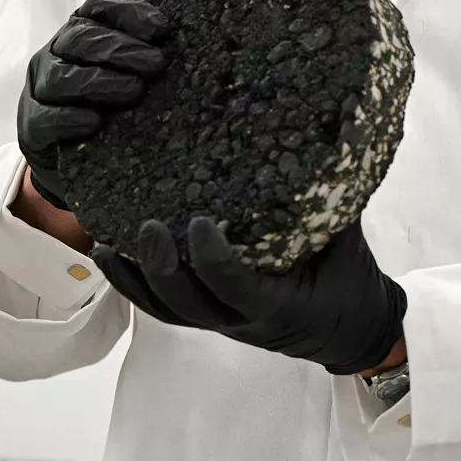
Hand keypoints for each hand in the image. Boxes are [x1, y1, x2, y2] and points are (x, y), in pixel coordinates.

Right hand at [17, 0, 170, 208]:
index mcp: (85, 28)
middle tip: (157, 64)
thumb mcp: (131, 71)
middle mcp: (58, 50)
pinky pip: (45, 116)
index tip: (162, 29)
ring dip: (101, 81)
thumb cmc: (111, 102)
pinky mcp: (31, 122)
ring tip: (134, 91)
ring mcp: (42, 85)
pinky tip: (95, 121)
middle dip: (122, 49)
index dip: (130, 12)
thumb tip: (194, 45)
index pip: (101, 4)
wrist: (72, 153)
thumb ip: (149, 53)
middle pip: (82, 37)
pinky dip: (70, 118)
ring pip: (63, 75)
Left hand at [93, 217, 406, 374]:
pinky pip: (162, 308)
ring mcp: (220, 321)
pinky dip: (132, 284)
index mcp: (277, 304)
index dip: (212, 261)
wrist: (352, 327)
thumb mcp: (345, 238)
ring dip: (136, 278)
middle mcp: (240, 320)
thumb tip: (324, 133)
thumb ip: (329, 198)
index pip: (234, 288)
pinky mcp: (207, 314)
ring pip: (166, 310)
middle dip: (162, 268)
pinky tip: (109, 252)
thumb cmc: (349, 277)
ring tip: (108, 240)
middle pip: (187, 305)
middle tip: (149, 227)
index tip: (201, 222)